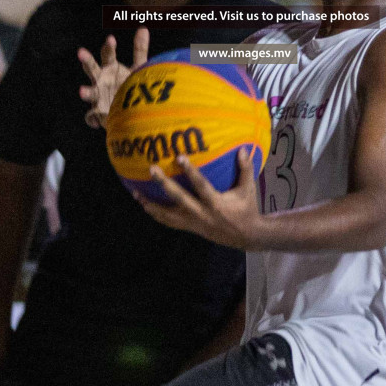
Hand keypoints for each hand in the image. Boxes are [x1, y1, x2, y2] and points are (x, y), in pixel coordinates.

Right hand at [78, 29, 147, 128]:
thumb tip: (143, 27)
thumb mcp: (137, 68)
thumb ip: (139, 49)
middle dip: (86, 61)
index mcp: (110, 68)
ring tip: (82, 91)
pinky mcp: (97, 113)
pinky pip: (91, 116)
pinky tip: (94, 121)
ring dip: (85, 91)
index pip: (108, 54)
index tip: (111, 39)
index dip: (109, 47)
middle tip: (81, 52)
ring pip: (88, 92)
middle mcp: (100, 80)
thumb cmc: (129, 85)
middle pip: (91, 68)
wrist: (128, 110)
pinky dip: (92, 118)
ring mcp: (97, 96)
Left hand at [137, 150, 262, 249]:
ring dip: (151, 205)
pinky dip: (156, 215)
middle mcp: (201, 214)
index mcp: (216, 204)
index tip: (179, 157)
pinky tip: (145, 206)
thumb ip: (246, 169)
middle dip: (164, 185)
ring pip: (168, 215)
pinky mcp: (189, 228)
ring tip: (136, 194)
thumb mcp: (248, 190)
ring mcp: (193, 223)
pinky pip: (169, 222)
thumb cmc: (246, 209)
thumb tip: (243, 148)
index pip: (201, 186)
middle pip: (179, 199)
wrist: (245, 236)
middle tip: (152, 170)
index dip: (190, 172)